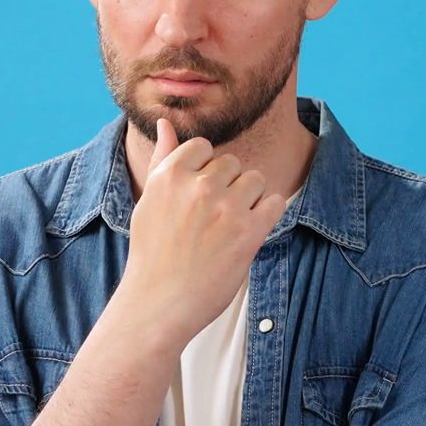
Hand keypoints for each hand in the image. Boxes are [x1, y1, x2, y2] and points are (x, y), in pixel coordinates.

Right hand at [121, 118, 287, 343]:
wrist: (158, 304)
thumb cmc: (153, 253)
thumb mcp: (149, 201)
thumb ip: (163, 158)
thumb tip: (165, 121)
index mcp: (170, 175)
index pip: (204, 147)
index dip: (205, 172)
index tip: (197, 199)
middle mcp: (198, 186)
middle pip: (233, 163)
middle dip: (228, 186)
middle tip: (211, 220)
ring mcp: (225, 208)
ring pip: (256, 180)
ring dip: (250, 200)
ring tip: (229, 227)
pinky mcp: (249, 232)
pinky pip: (275, 203)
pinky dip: (268, 215)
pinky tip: (248, 233)